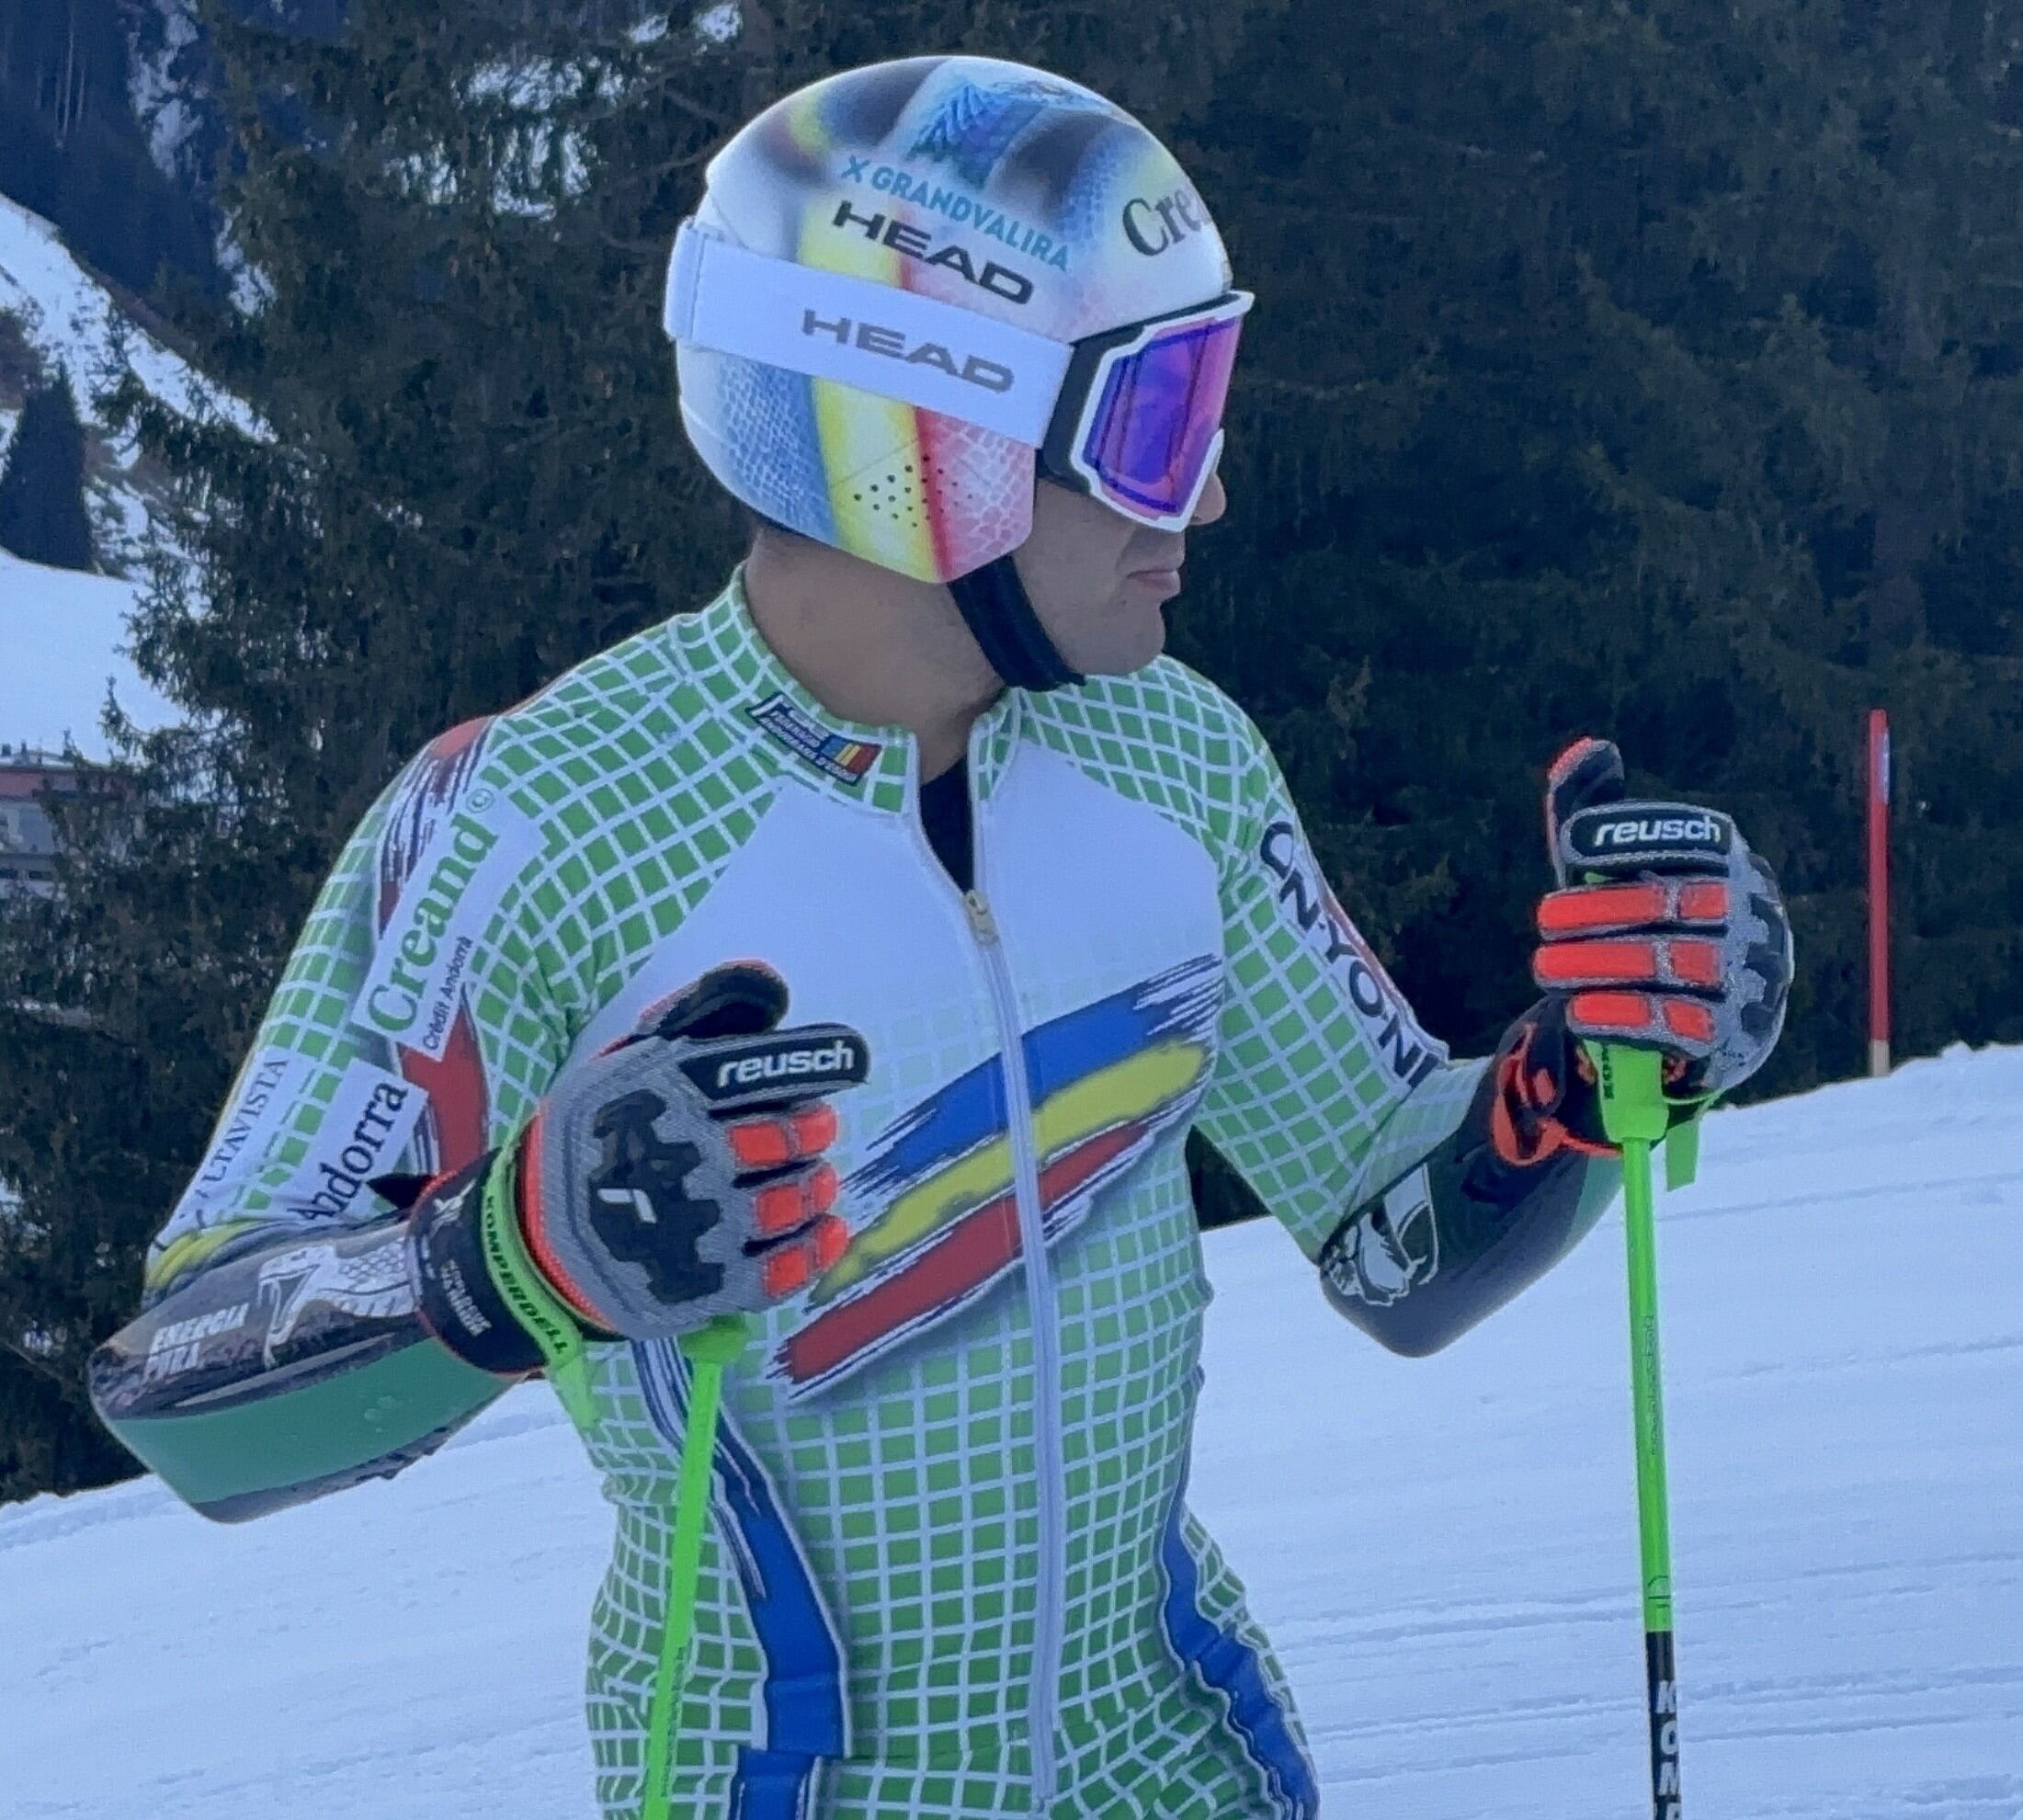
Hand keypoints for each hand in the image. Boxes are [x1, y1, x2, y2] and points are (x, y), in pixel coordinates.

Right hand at [513, 963, 869, 1340]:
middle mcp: (686, 1151)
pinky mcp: (704, 1284)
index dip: (823, 1059)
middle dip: (812, 1129)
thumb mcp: (632, 1062)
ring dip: (816, 1186)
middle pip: (789, 1136)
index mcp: (668, 1089)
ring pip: (791, 1200)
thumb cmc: (603, 1135)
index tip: (849, 1061)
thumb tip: (770, 986)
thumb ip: (701, 1018)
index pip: (765, 1066)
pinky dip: (816, 1248)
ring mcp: (698, 1222)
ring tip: (815, 1179)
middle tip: (814, 1129)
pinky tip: (828, 1230)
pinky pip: (782, 1270)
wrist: (535, 1235)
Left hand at [1532, 737, 1792, 1099]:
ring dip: (1602, 964)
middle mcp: (1755, 915)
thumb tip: (1587, 749)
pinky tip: (1578, 1010)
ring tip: (1547, 966)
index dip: (1631, 837)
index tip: (1569, 849)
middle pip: (1680, 903)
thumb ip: (1598, 816)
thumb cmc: (1648, 928)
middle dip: (1601, 911)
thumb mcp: (1620, 874)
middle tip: (1543, 920)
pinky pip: (1682, 1024)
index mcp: (1733, 863)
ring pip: (1678, 964)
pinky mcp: (1737, 1036)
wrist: (1698, 1026)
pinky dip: (1623, 1016)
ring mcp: (1754, 977)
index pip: (1695, 837)